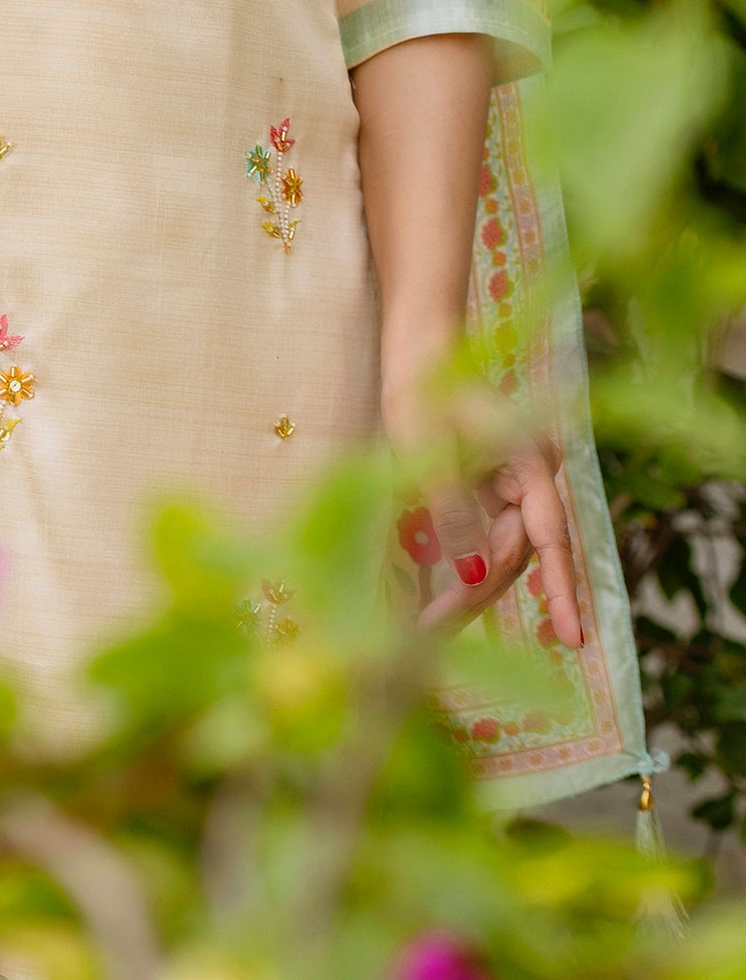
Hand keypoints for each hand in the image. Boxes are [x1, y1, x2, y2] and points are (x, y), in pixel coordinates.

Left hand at [383, 367, 584, 650]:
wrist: (417, 353)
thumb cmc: (423, 392)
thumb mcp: (430, 450)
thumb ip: (454, 510)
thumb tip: (472, 573)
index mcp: (530, 463)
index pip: (552, 539)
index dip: (564, 593)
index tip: (575, 640)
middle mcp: (531, 479)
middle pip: (517, 552)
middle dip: (478, 593)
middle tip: (431, 629)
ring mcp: (514, 486)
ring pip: (500, 550)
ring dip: (468, 584)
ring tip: (426, 622)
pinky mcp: (493, 490)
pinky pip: (485, 536)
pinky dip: (461, 562)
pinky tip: (434, 596)